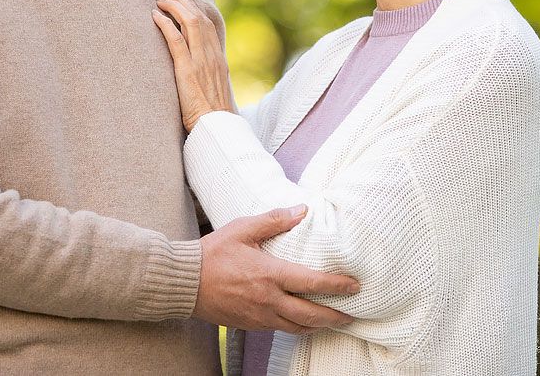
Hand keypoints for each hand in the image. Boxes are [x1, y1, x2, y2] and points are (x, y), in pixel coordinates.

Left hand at [153, 0, 232, 131]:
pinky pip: (177, 41)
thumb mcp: (212, 92)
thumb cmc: (213, 117)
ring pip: (190, 23)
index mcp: (218, 60)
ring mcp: (201, 62)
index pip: (207, 25)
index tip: (181, 0)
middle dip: (182, 0)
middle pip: (199, 17)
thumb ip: (205, 78)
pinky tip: (155, 16)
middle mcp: (212, 56)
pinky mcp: (188, 71)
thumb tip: (194, 73)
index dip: (194, 8)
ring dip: (174, 7)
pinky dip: (166, 25)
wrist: (217, 129)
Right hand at [194, 205, 360, 332]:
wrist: (185, 281)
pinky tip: (303, 322)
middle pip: (310, 315)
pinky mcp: (250, 324)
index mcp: (269, 274)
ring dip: (318, 326)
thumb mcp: (243, 229)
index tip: (354, 286)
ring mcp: (259, 315)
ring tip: (333, 322)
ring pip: (296, 327)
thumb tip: (302, 210)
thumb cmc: (213, 253)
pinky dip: (297, 328)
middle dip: (334, 317)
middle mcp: (268, 299)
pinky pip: (280, 329)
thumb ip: (274, 220)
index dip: (336, 286)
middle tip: (351, 315)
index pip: (311, 282)